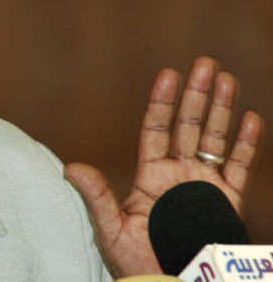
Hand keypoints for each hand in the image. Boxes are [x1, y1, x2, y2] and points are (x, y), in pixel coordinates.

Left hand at [65, 56, 263, 276]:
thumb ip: (98, 197)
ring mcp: (205, 186)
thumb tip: (72, 167)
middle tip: (205, 63)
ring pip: (216, 140)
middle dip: (197, 94)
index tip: (168, 73)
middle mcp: (178, 174)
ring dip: (223, 110)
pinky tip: (252, 120)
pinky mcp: (228, 203)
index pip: (156, 129)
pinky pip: (240, 169)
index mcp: (150, 176)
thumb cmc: (137, 265)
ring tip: (228, 79)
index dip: (162, 101)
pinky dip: (247, 145)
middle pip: (189, 125)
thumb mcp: (112, 230)